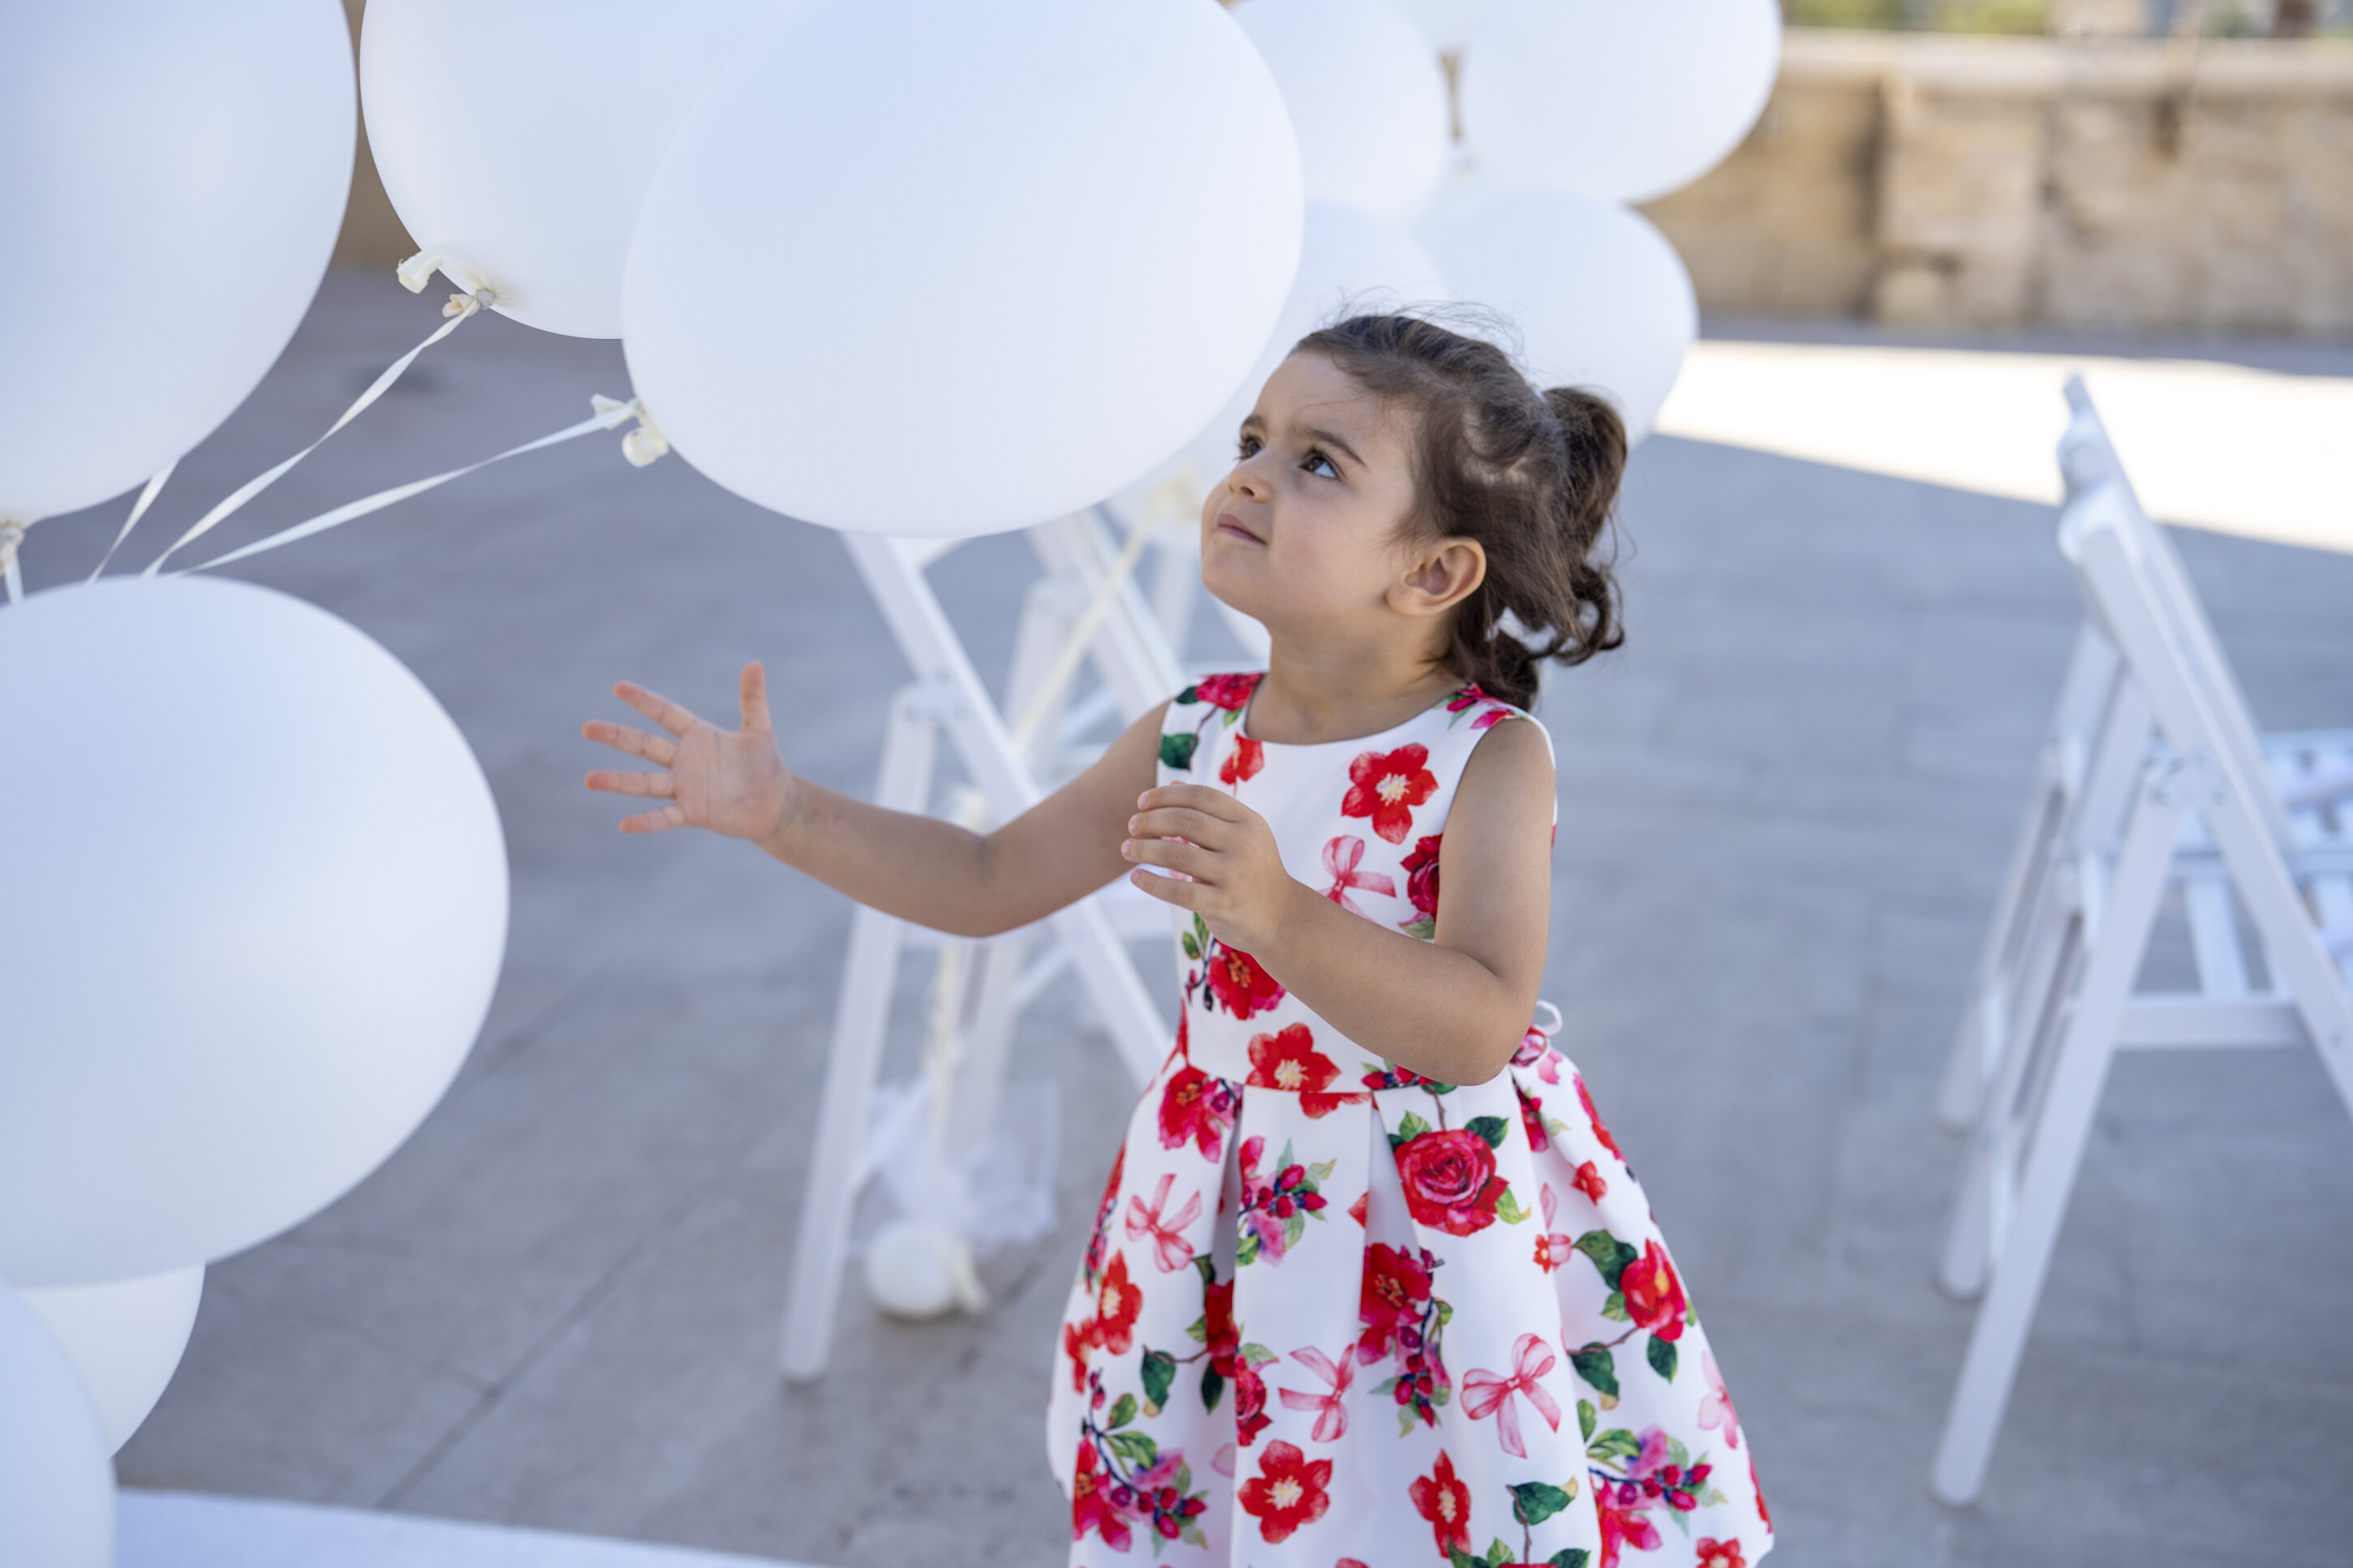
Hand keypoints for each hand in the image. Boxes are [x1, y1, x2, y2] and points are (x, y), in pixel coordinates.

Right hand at [584, 662, 793, 840]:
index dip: (644, 701)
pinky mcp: (693, 812)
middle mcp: (685, 761)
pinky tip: (625, 824)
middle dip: (617, 736)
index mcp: (698, 736)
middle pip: (645, 745)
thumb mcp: (759, 729)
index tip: (619, 687)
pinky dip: (646, 821)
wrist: (777, 804)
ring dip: (618, 781)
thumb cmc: (766, 765)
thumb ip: (752, 699)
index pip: (666, 714)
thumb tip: (755, 663)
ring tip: (590, 779)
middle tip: (587, 728)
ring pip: (646, 782)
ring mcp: (686, 788)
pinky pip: (665, 817)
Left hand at [1122, 782, 1304, 957]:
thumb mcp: (1242, 835)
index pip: (1201, 796)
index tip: (1142, 802)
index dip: (1166, 795)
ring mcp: (1234, 875)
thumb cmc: (1253, 871)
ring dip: (1144, 850)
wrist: (1282, 917)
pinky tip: (1137, 877)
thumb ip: (1210, 811)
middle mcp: (1244, 844)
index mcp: (1248, 821)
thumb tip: (1172, 783)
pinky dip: (1152, 883)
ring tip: (1127, 848)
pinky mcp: (1223, 904)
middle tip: (1132, 825)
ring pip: (1176, 855)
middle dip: (1151, 820)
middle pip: (1185, 821)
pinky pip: (1178, 892)